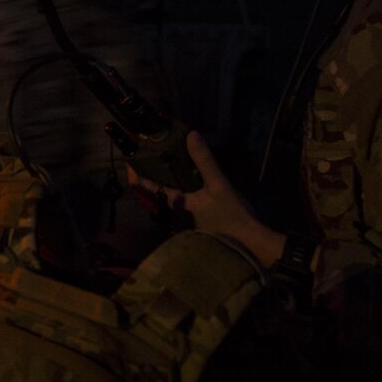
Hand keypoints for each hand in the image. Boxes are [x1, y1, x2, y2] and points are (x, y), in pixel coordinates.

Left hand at [124, 130, 283, 266]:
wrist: (250, 247)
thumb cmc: (232, 217)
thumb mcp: (219, 185)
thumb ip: (204, 161)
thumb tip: (191, 135)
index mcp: (176, 206)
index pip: (150, 189)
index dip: (138, 176)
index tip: (131, 162)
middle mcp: (175, 218)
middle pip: (155, 199)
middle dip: (149, 183)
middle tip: (148, 165)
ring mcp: (185, 226)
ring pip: (166, 206)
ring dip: (163, 190)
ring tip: (165, 173)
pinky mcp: (196, 230)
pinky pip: (179, 211)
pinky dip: (177, 198)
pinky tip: (187, 189)